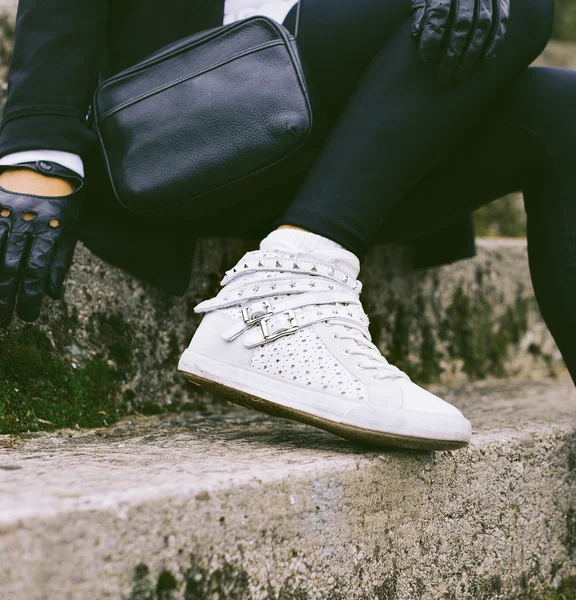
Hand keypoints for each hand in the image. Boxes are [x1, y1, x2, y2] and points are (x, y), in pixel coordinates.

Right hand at [0, 164, 82, 325]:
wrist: (46, 155)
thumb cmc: (63, 197)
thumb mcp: (72, 227)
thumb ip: (62, 261)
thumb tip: (55, 295)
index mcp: (52, 229)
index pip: (39, 271)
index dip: (32, 297)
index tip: (28, 317)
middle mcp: (25, 222)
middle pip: (12, 267)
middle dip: (7, 298)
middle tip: (5, 321)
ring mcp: (4, 211)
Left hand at [411, 0, 509, 83]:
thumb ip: (420, 13)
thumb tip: (416, 36)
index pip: (439, 15)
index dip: (432, 39)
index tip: (424, 61)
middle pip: (462, 25)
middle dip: (452, 55)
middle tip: (442, 78)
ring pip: (483, 26)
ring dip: (471, 54)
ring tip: (459, 76)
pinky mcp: (501, 1)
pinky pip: (501, 23)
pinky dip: (494, 43)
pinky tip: (486, 62)